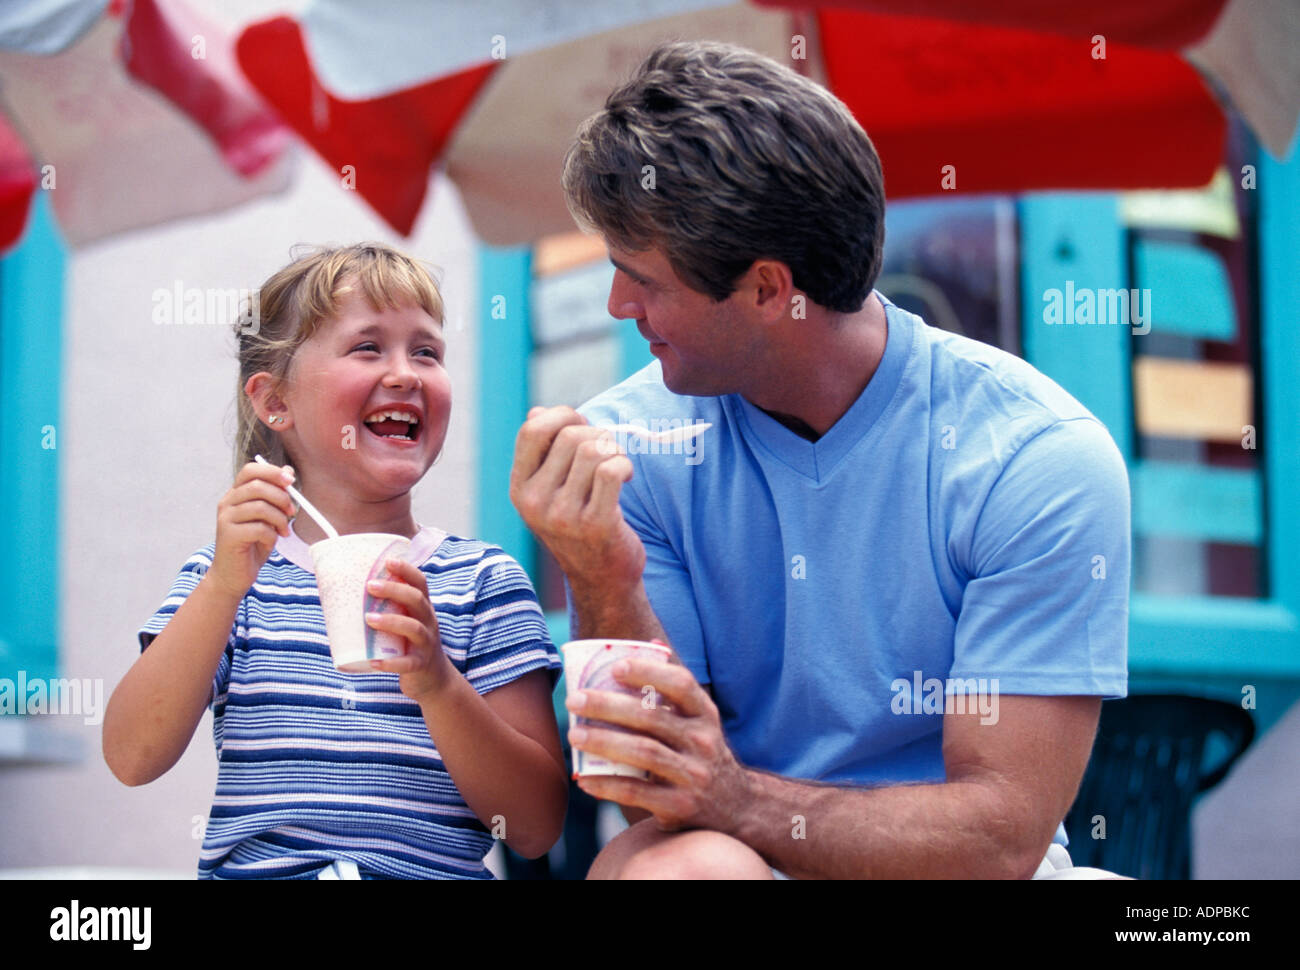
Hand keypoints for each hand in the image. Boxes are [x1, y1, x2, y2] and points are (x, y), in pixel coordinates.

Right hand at [209, 461, 296, 599]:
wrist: (233, 575)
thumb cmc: (252, 545)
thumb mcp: (268, 517)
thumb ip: (275, 495)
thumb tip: (288, 471)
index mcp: (236, 494)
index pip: (250, 470)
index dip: (272, 471)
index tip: (290, 481)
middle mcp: (227, 503)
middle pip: (258, 486)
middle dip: (281, 497)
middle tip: (291, 512)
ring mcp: (226, 519)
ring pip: (261, 507)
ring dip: (279, 519)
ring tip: (282, 531)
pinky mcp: (229, 536)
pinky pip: (259, 528)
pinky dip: (271, 536)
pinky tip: (269, 543)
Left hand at [365, 557, 454, 701]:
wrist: (433, 679)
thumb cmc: (410, 645)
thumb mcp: (406, 622)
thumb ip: (387, 609)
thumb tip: (343, 595)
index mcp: (423, 609)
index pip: (420, 583)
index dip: (407, 570)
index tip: (388, 561)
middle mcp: (428, 622)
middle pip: (417, 601)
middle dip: (394, 590)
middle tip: (369, 585)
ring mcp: (426, 644)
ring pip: (414, 628)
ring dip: (392, 621)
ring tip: (368, 618)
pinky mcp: (420, 666)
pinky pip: (407, 663)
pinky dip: (391, 663)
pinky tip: (374, 662)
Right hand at [509, 406, 644, 590]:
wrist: (601, 579)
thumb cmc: (579, 525)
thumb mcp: (550, 490)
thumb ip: (543, 451)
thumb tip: (539, 412)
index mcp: (520, 488)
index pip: (532, 430)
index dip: (563, 416)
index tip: (582, 427)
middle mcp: (535, 502)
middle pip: (570, 436)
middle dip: (598, 434)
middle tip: (608, 451)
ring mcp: (563, 516)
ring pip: (594, 450)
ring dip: (615, 450)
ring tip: (618, 466)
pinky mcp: (595, 525)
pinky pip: (612, 471)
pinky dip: (625, 465)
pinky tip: (625, 477)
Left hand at [566, 657, 749, 832]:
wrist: (735, 806)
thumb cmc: (701, 752)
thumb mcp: (699, 720)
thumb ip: (675, 687)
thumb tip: (652, 643)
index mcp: (705, 715)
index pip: (682, 685)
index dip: (649, 672)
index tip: (615, 666)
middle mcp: (703, 742)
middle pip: (652, 718)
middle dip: (609, 706)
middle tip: (574, 699)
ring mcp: (693, 776)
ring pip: (644, 753)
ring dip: (605, 743)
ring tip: (574, 735)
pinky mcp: (680, 807)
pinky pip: (638, 793)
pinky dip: (608, 785)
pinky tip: (584, 779)